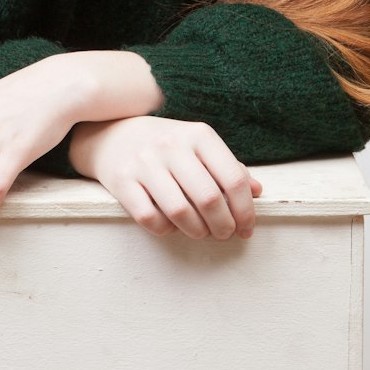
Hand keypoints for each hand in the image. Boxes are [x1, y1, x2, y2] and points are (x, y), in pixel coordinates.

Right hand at [68, 115, 262, 240]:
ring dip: (197, 232)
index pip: (233, 178)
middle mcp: (171, 145)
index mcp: (198, 135)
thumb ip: (228, 167)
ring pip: (180, 212)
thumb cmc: (167, 146)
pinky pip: (150, 218)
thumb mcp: (199, 146)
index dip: (245, 210)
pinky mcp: (122, 181)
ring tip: (202, 233)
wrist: (112, 135)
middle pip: (209, 198)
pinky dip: (166, 229)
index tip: (247, 228)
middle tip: (226, 235)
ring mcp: (144, 163)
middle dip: (223, 226)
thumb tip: (256, 191)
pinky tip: (172, 226)